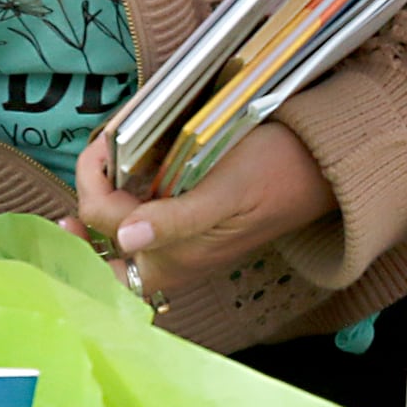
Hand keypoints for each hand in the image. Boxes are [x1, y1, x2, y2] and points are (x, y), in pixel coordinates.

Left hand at [69, 120, 332, 300]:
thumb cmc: (276, 174)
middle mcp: (174, 260)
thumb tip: (124, 239)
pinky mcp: (192, 230)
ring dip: (104, 205)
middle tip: (92, 166)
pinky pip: (145, 226)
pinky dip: (129, 200)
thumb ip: (175, 221)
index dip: (91, 186)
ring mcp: (182, 247)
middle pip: (104, 253)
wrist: (321, 168)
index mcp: (178, 257)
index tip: (102, 146)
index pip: (104, 227)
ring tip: (104, 166)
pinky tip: (131, 174)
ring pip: (121, 240)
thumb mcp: (225, 193)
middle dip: (85, 214)